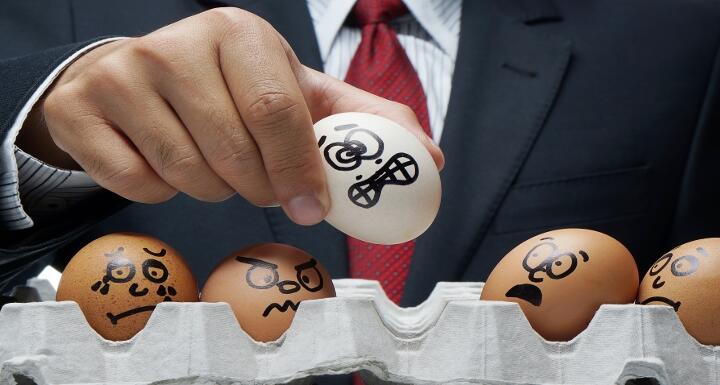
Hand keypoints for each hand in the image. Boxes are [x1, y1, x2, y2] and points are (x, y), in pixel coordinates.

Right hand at [31, 8, 443, 224]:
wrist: (141, 78)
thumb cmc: (231, 89)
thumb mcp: (298, 93)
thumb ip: (362, 125)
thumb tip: (429, 160)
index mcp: (240, 34)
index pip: (277, 113)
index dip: (300, 170)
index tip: (314, 208)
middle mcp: (177, 45)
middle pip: (234, 154)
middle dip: (258, 187)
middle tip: (260, 181)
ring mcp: (123, 74)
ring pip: (187, 175)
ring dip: (213, 188)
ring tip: (213, 161)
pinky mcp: (83, 110)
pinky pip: (138, 186)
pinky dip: (162, 191)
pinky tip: (165, 161)